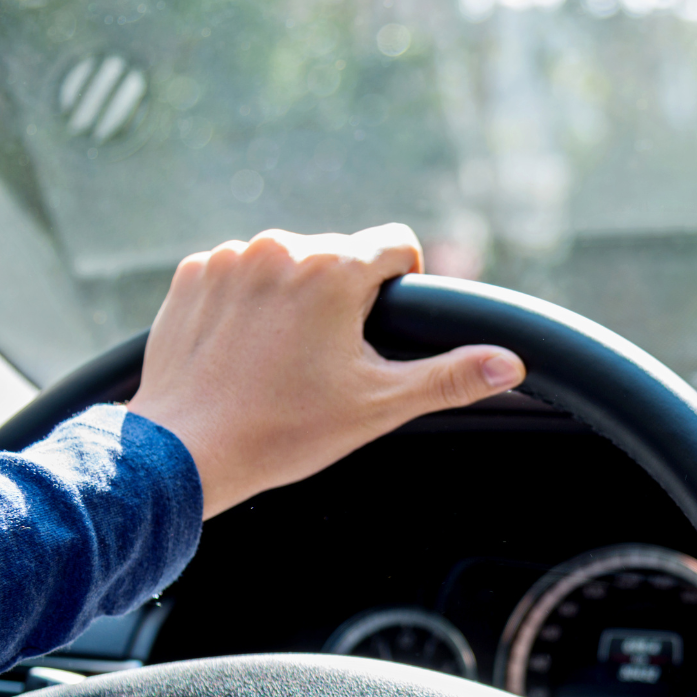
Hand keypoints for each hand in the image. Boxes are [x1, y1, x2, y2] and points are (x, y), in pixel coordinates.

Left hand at [128, 224, 524, 517]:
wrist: (186, 452)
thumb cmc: (284, 430)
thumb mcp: (379, 405)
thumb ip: (450, 377)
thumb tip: (510, 363)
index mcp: (332, 268)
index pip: (395, 244)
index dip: (402, 286)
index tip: (380, 329)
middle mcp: (279, 246)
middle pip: (339, 256)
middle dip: (344, 298)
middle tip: (328, 360)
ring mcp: (228, 257)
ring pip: (287, 264)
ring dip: (294, 298)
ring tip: (282, 359)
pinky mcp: (191, 275)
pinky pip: (238, 274)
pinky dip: (248, 303)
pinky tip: (244, 351)